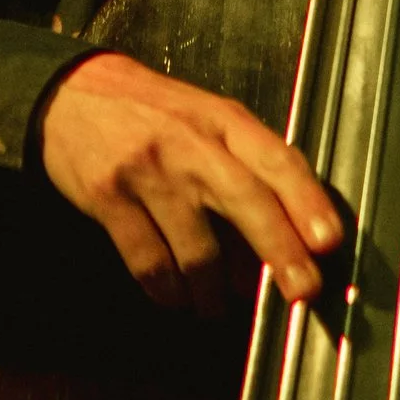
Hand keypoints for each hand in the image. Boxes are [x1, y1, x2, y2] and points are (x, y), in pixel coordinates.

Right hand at [38, 50, 343, 317]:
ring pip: (197, 249)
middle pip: (246, 201)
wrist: (71, 93)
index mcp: (223, 120)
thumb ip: (245, 170)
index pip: (276, 159)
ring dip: (214, 291)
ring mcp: (147, 172)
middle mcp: (188, 143)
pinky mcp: (108, 198)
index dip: (307, 202)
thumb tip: (282, 243)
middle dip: (280, 252)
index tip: (329, 241)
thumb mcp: (206, 122)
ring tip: (217, 306)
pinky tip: (176, 297)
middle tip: (302, 291)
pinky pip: (148, 262)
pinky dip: (168, 291)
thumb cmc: (154, 113)